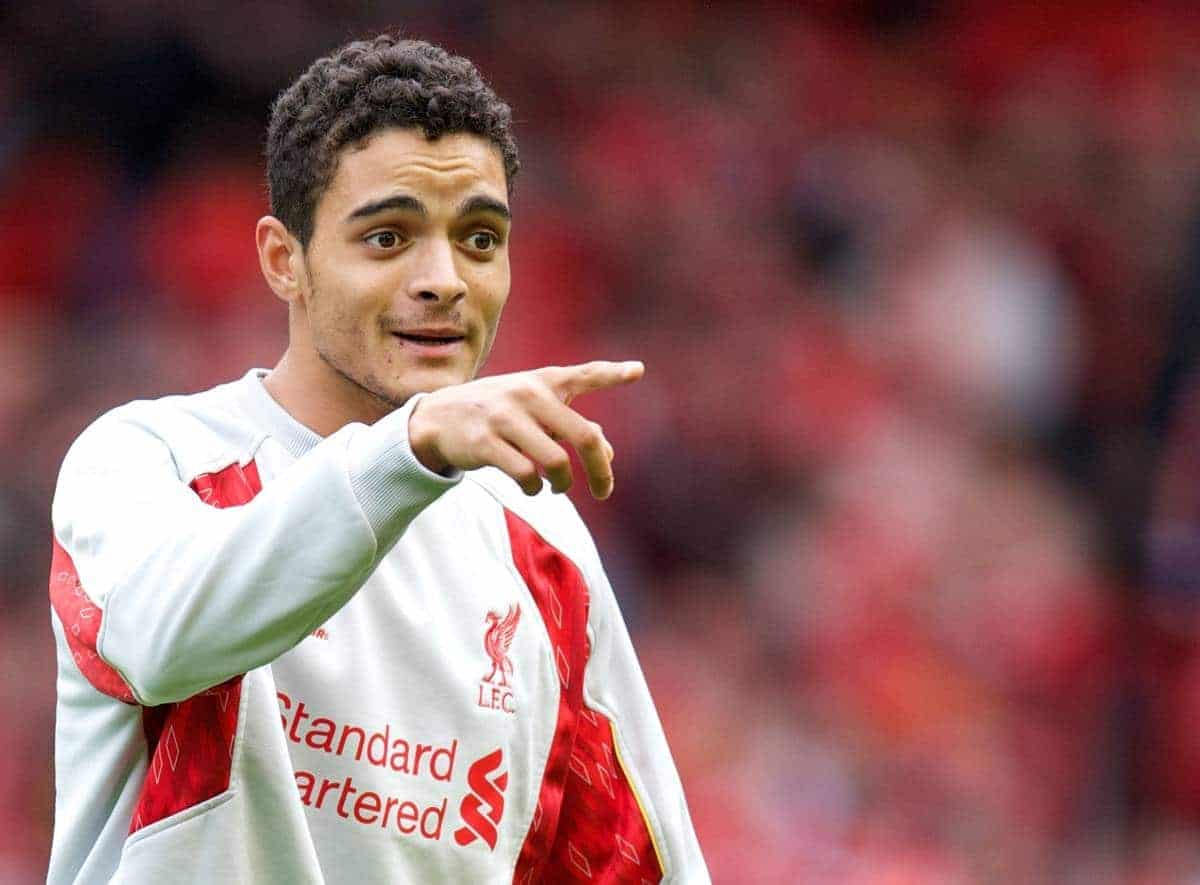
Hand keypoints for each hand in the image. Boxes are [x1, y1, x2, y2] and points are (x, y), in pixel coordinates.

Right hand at [407, 360, 643, 498]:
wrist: (436, 418)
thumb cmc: (496, 414)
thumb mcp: (532, 409)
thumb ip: (571, 425)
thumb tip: (609, 452)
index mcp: (542, 382)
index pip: (583, 375)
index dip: (612, 374)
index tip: (638, 371)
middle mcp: (527, 395)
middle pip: (583, 436)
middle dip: (600, 470)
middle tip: (604, 491)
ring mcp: (505, 418)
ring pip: (556, 462)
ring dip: (563, 483)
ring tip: (557, 487)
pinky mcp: (485, 443)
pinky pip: (526, 475)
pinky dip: (534, 488)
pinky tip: (532, 488)